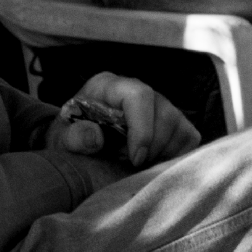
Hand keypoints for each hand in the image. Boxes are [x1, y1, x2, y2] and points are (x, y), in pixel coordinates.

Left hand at [46, 73, 199, 169]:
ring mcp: (158, 104)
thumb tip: (94, 138)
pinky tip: (152, 163)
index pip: (139, 95)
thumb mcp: (62, 141)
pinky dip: (175, 155)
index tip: (134, 159)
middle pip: (165, 113)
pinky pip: (189, 137)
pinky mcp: (172, 122)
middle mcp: (137, 89)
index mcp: (108, 86)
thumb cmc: (71, 142)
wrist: (79, 150)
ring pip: (179, 127)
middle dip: (151, 147)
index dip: (142, 129)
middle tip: (130, 165)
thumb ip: (74, 138)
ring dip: (162, 153)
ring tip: (136, 164)